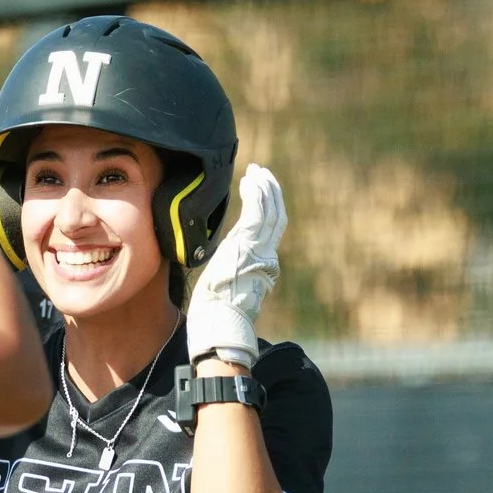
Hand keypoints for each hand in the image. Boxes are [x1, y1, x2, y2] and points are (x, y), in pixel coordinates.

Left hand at [186, 164, 285, 369]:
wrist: (218, 320)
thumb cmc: (216, 310)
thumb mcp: (227, 282)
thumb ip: (232, 264)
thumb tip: (226, 256)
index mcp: (263, 264)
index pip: (270, 229)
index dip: (268, 207)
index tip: (258, 190)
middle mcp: (266, 255)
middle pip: (276, 216)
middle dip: (270, 191)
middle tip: (260, 172)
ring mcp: (259, 249)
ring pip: (269, 210)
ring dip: (263, 187)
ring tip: (255, 171)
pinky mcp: (248, 244)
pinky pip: (256, 212)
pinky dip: (255, 194)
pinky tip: (249, 181)